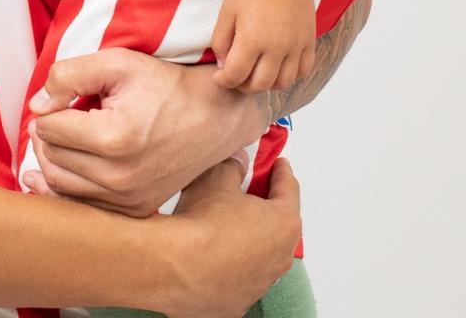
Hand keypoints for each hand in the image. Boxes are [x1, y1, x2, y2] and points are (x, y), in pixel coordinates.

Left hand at [23, 49, 270, 216]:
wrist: (213, 117)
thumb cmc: (165, 86)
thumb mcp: (118, 63)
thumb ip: (69, 76)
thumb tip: (36, 106)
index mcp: (114, 138)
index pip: (50, 129)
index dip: (48, 109)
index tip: (62, 98)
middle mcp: (120, 176)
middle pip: (52, 158)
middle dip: (47, 135)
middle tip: (59, 114)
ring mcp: (128, 199)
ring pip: (61, 185)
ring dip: (52, 159)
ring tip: (62, 136)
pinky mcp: (134, 210)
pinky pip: (82, 204)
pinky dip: (65, 186)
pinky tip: (56, 169)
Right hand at [156, 156, 301, 317]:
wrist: (177, 268)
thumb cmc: (204, 224)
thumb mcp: (218, 177)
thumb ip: (234, 166)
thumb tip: (238, 164)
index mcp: (283, 223)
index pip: (289, 190)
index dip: (282, 173)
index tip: (279, 165)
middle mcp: (280, 257)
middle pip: (280, 224)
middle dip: (268, 206)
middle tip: (253, 190)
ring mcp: (262, 283)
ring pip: (264, 253)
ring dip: (252, 237)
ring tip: (229, 222)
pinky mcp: (241, 301)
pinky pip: (244, 274)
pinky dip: (236, 261)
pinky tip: (216, 251)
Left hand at [212, 0, 316, 93]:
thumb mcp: (227, 10)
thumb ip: (221, 40)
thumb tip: (222, 64)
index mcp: (252, 40)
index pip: (235, 75)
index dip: (223, 80)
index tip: (219, 76)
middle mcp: (276, 48)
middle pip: (259, 85)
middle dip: (243, 85)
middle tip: (236, 76)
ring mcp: (295, 46)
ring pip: (283, 83)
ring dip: (267, 83)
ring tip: (257, 72)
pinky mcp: (308, 41)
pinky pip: (304, 70)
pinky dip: (291, 75)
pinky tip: (279, 66)